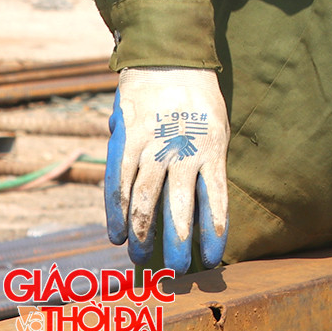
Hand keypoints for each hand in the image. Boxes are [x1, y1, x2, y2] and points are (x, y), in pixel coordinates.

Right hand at [106, 67, 228, 272]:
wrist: (170, 61)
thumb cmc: (198, 102)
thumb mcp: (216, 129)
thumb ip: (206, 165)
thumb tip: (203, 207)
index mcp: (213, 149)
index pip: (216, 200)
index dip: (213, 232)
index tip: (213, 259)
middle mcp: (184, 151)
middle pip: (179, 207)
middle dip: (177, 242)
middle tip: (175, 270)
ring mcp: (153, 146)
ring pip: (145, 199)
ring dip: (142, 232)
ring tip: (140, 257)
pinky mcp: (127, 140)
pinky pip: (119, 182)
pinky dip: (115, 211)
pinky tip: (115, 233)